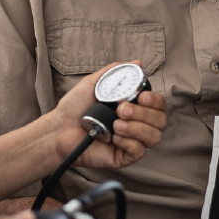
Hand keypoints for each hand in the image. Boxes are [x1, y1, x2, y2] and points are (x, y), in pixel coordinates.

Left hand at [48, 61, 166, 169]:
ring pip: (154, 136)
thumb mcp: (94, 83)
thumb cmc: (75, 107)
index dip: (155, 101)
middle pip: (160, 120)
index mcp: (133, 107)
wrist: (59, 128)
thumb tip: (137, 62)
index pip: (158, 105)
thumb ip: (115, 72)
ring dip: (137, 128)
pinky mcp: (124, 156)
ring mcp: (132, 141)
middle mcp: (137, 124)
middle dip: (144, 114)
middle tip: (121, 109)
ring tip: (116, 124)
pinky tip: (114, 137)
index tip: (141, 96)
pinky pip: (139, 151)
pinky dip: (129, 142)